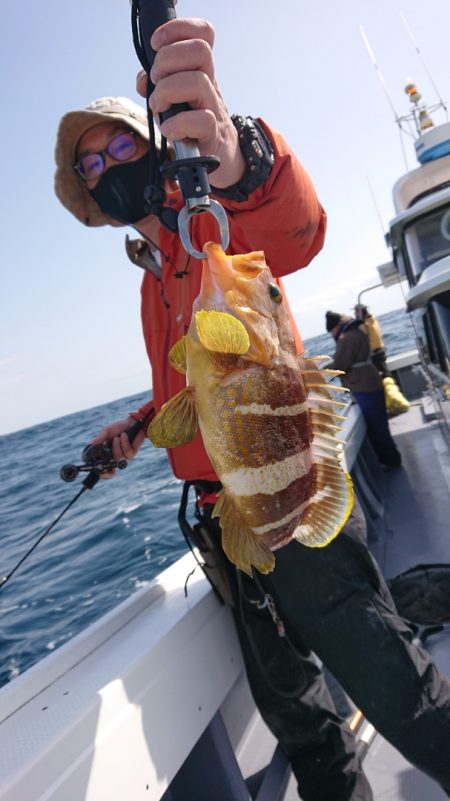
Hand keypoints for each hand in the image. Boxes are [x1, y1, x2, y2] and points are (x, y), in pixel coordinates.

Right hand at [90, 418, 145, 478]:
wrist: (131, 422)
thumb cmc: (119, 428)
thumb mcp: (107, 431)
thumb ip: (100, 438)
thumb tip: (92, 443)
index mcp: (107, 454)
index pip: (105, 468)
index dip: (102, 474)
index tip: (98, 472)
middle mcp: (116, 457)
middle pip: (112, 471)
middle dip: (108, 471)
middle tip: (105, 466)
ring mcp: (124, 456)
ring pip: (118, 458)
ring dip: (116, 447)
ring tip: (116, 437)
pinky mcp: (133, 453)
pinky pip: (127, 452)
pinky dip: (124, 442)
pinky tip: (124, 435)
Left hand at [136, 17, 244, 188]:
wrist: (218, 156)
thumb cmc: (191, 123)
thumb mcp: (173, 98)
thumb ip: (155, 83)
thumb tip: (143, 81)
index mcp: (200, 69)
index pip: (202, 33)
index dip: (178, 29)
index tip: (157, 44)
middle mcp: (210, 84)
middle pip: (200, 50)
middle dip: (168, 61)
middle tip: (157, 80)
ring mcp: (213, 108)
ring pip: (198, 81)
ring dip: (167, 91)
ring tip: (158, 105)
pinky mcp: (213, 135)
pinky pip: (201, 120)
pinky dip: (177, 124)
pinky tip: (169, 130)